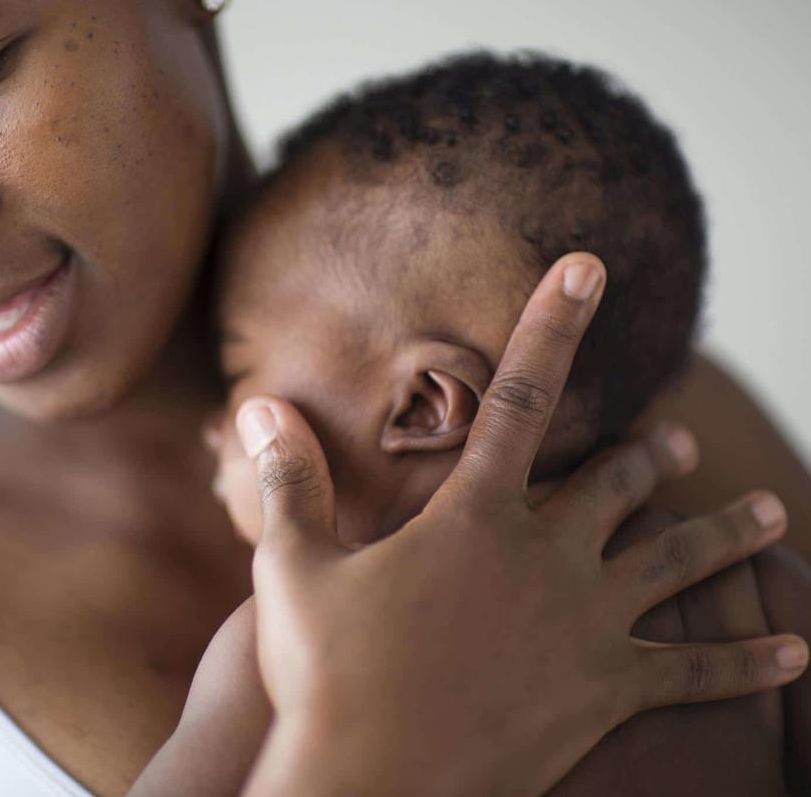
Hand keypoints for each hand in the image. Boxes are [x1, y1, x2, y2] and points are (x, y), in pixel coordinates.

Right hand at [239, 254, 807, 796]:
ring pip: (673, 564)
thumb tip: (257, 403)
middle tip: (680, 441)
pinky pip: (692, 672)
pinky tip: (795, 653)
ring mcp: (585, 628)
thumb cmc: (325, 675)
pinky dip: (745, 661)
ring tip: (768, 515)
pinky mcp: (604, 695)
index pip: (521, 397)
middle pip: (618, 484)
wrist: (370, 786)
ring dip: (723, 536)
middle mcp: (546, 559)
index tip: (588, 268)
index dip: (552, 324)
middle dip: (650, 455)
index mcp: (475, 518)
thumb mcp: (293, 569)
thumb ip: (289, 480)